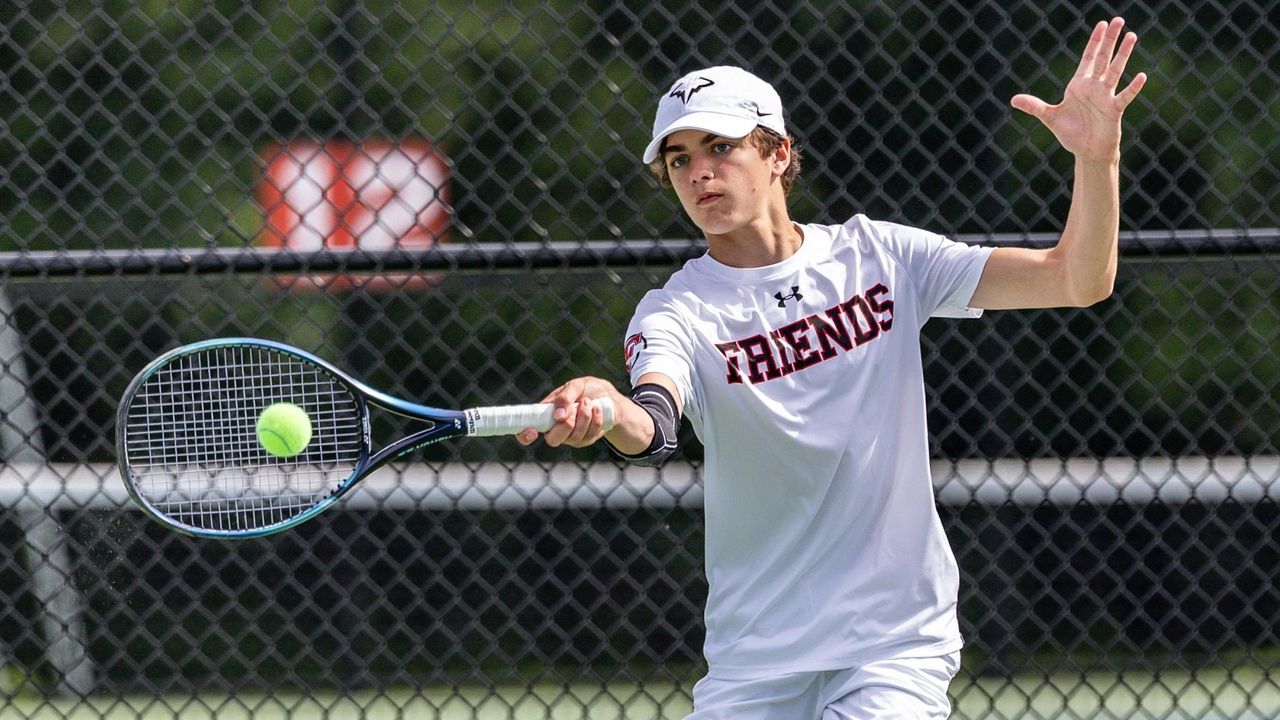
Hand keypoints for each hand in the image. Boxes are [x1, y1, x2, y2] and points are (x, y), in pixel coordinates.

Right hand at [515, 376, 616, 448]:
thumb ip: (565, 397)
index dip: (524, 435)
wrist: (608, 396)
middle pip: (552, 440)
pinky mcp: (586, 439)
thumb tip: (558, 416)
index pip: (527, 429)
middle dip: (566, 425)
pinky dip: (595, 420)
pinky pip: (589, 435)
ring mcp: (571, 436)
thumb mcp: (575, 386)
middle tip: (576, 408)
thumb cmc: (587, 389)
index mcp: (545, 413)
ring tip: (588, 402)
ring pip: (574, 437)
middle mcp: (555, 428)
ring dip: (584, 417)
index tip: (532, 431)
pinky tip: (597, 409)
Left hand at [1012, 17, 1146, 163]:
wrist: (1087, 151)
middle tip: (1119, 20)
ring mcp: (1105, 97)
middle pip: (1103, 58)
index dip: (1094, 41)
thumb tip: (1013, 100)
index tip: (1102, 24)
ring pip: (1115, 71)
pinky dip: (1132, 87)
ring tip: (1132, 35)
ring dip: (1122, 55)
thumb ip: (1034, 106)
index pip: (1088, 58)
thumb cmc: (1071, 133)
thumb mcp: (1050, 117)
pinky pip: (1124, 96)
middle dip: (1110, 40)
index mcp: (1080, 85)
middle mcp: (1094, 87)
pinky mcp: (1114, 110)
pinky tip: (1141, 76)